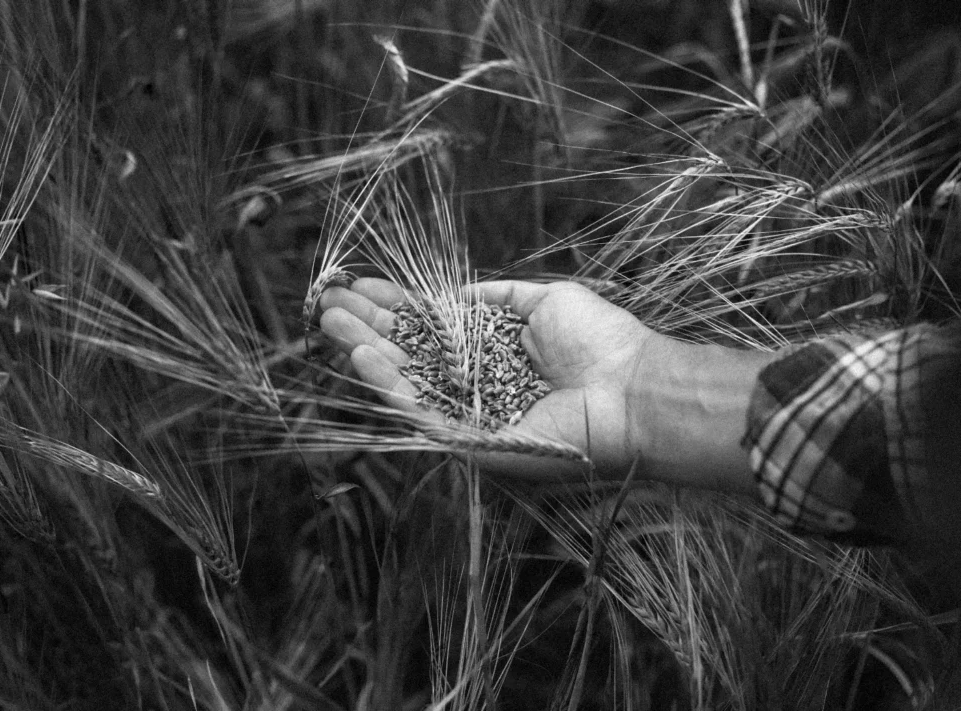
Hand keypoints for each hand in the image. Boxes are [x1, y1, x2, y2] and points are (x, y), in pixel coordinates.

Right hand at [318, 278, 657, 480]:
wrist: (633, 389)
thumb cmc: (601, 342)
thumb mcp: (545, 300)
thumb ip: (498, 297)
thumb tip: (458, 292)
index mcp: (492, 352)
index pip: (431, 327)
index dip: (395, 305)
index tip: (360, 284)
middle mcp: (475, 384)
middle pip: (409, 353)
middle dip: (368, 326)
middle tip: (327, 302)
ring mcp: (471, 414)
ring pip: (406, 383)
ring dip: (365, 351)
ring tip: (328, 321)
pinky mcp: (472, 443)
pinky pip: (423, 414)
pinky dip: (391, 386)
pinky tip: (362, 356)